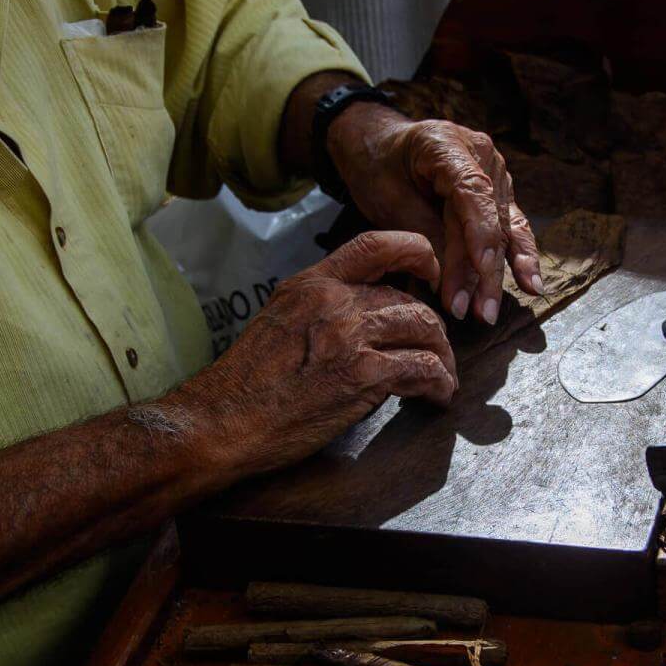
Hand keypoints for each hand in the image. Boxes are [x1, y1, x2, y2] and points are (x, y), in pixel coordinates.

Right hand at [183, 231, 456, 474]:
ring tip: (442, 378)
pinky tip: (437, 398)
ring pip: (425, 329)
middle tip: (437, 352)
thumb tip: (361, 316)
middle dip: (433, 328)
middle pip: (410, 299)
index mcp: (312, 283)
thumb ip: (320, 309)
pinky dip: (439, 383)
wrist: (224, 421)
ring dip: (442, 357)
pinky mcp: (364, 374)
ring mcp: (350, 335)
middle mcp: (334, 301)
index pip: (376, 244)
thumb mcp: (279, 321)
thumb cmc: (246, 384)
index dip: (417, 253)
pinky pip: (423, 368)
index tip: (432, 273)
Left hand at [327, 103, 544, 324]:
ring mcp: (495, 173)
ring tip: (492, 311)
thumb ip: (423, 232)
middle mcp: (482, 154)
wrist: (380, 146)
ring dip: (498, 275)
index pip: (472, 191)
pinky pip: (510, 229)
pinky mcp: (499, 193)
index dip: (480, 232)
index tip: (482, 267)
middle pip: (489, 218)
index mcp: (447, 144)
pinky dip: (517, 259)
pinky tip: (530, 286)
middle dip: (483, 270)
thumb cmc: (378, 169)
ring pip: (503, 229)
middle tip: (477, 313)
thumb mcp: (389, 200)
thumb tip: (447, 281)